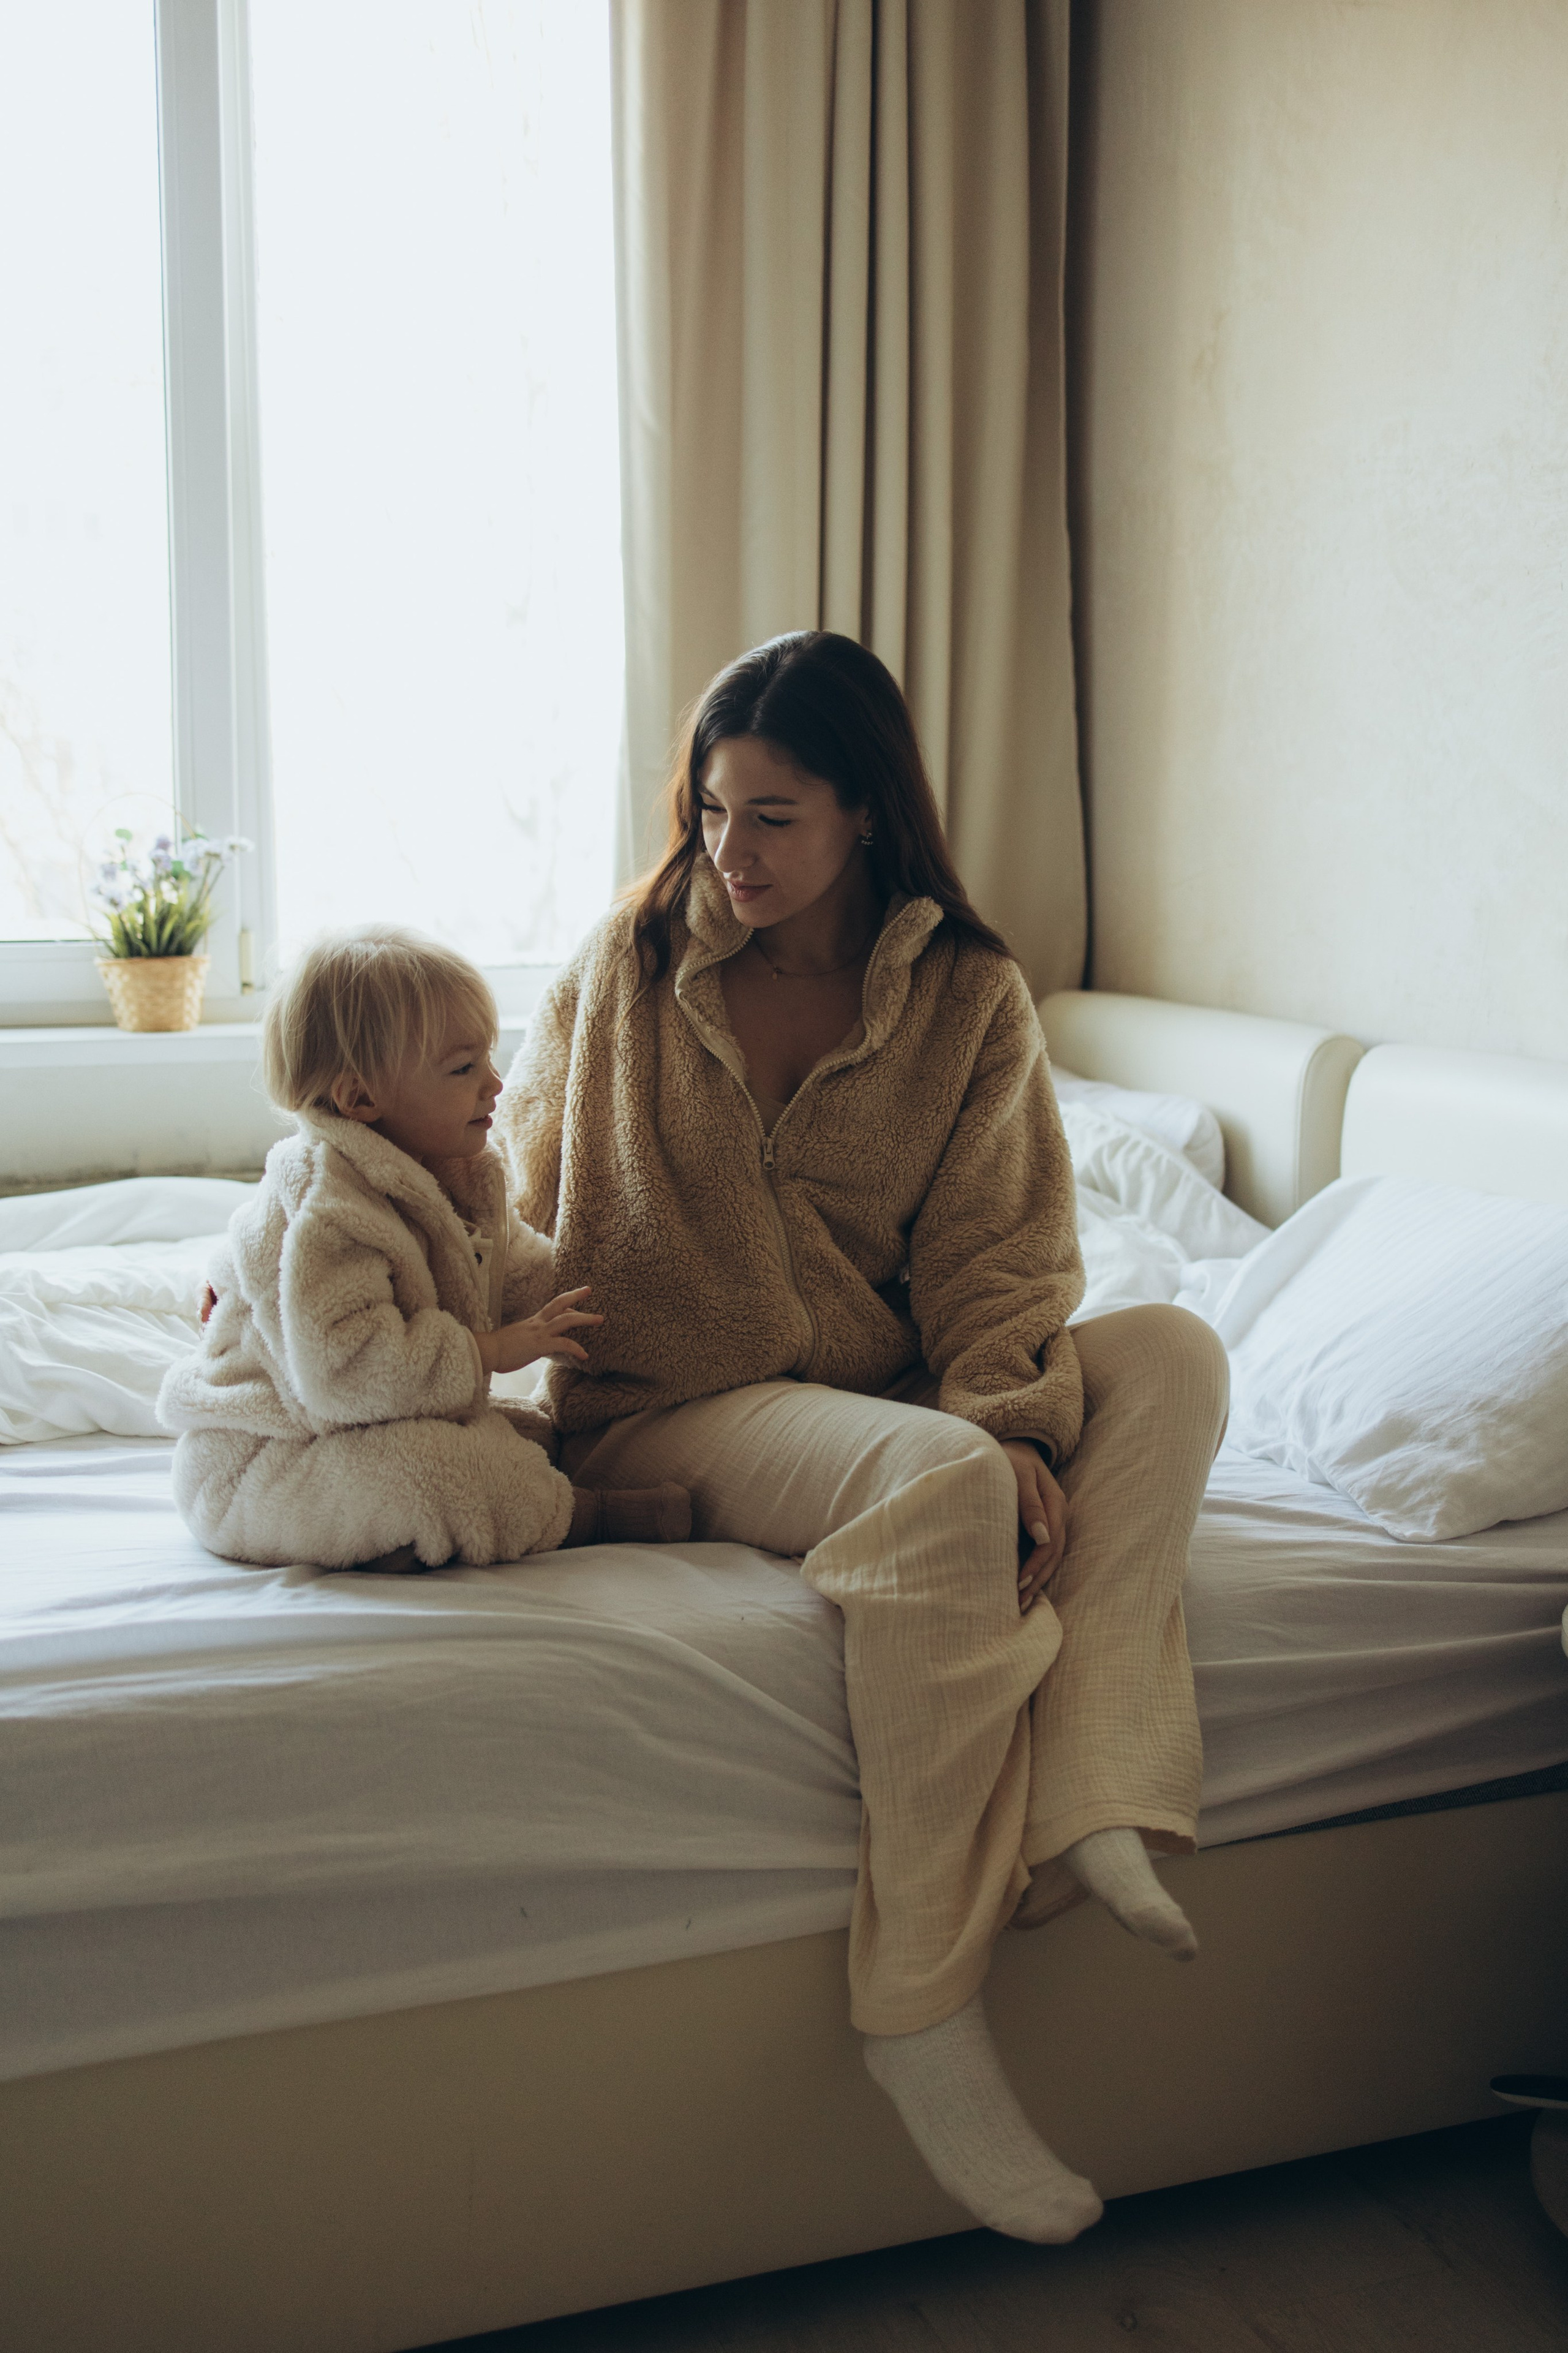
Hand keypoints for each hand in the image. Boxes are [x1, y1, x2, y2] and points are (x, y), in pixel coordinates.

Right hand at [477, 1286, 602, 1377]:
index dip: (566, 1305)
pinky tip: (585, 1355)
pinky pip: (563, 1344)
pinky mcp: (540, 1345)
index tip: (575, 1306)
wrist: (486, 1352)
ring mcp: (539, 1333)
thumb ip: (523, 1339)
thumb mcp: (514, 1339)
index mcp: (531, 1322)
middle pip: (560, 1304)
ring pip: (567, 1319)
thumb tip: (525, 1345)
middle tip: (588, 1290)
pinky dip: (576, 1349)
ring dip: (585, 1318)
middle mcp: (537, 1323)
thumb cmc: (495, 1349)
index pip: (552, 1308)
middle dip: (576, 1296)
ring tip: (600, 1319)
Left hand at [1000, 1440, 1066, 1613]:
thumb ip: (1029, 1503)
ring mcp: (1052, 1522)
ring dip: (1036, 1580)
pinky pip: (1042, 1552)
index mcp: (1056, 1503)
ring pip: (1050, 1558)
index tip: (1017, 1582)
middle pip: (1053, 1555)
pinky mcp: (1041, 1526)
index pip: (1050, 1543)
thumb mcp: (1019, 1473)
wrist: (1011, 1446)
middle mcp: (1058, 1516)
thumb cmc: (1009, 1457)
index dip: (1035, 1565)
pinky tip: (1022, 1586)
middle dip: (1036, 1580)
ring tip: (1019, 1603)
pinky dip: (1034, 1570)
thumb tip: (1042, 1536)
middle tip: (1018, 1603)